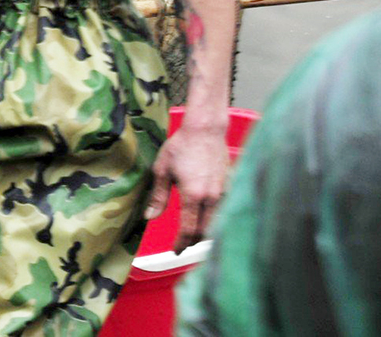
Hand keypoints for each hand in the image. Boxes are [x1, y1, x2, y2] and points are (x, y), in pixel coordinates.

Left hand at [145, 116, 229, 252]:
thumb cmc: (181, 146)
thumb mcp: (163, 169)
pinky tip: (208, 220)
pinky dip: (216, 222)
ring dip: (206, 233)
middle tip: (183, 246)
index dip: (181, 244)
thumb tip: (149, 217)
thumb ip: (158, 196)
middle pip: (205, 231)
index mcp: (193, 195)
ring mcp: (224, 194)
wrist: (205, 130)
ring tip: (193, 237)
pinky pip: (224, 212)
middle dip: (193, 242)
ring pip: (217, 224)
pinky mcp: (231, 188)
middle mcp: (212, 198)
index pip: (188, 229)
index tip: (175, 252)